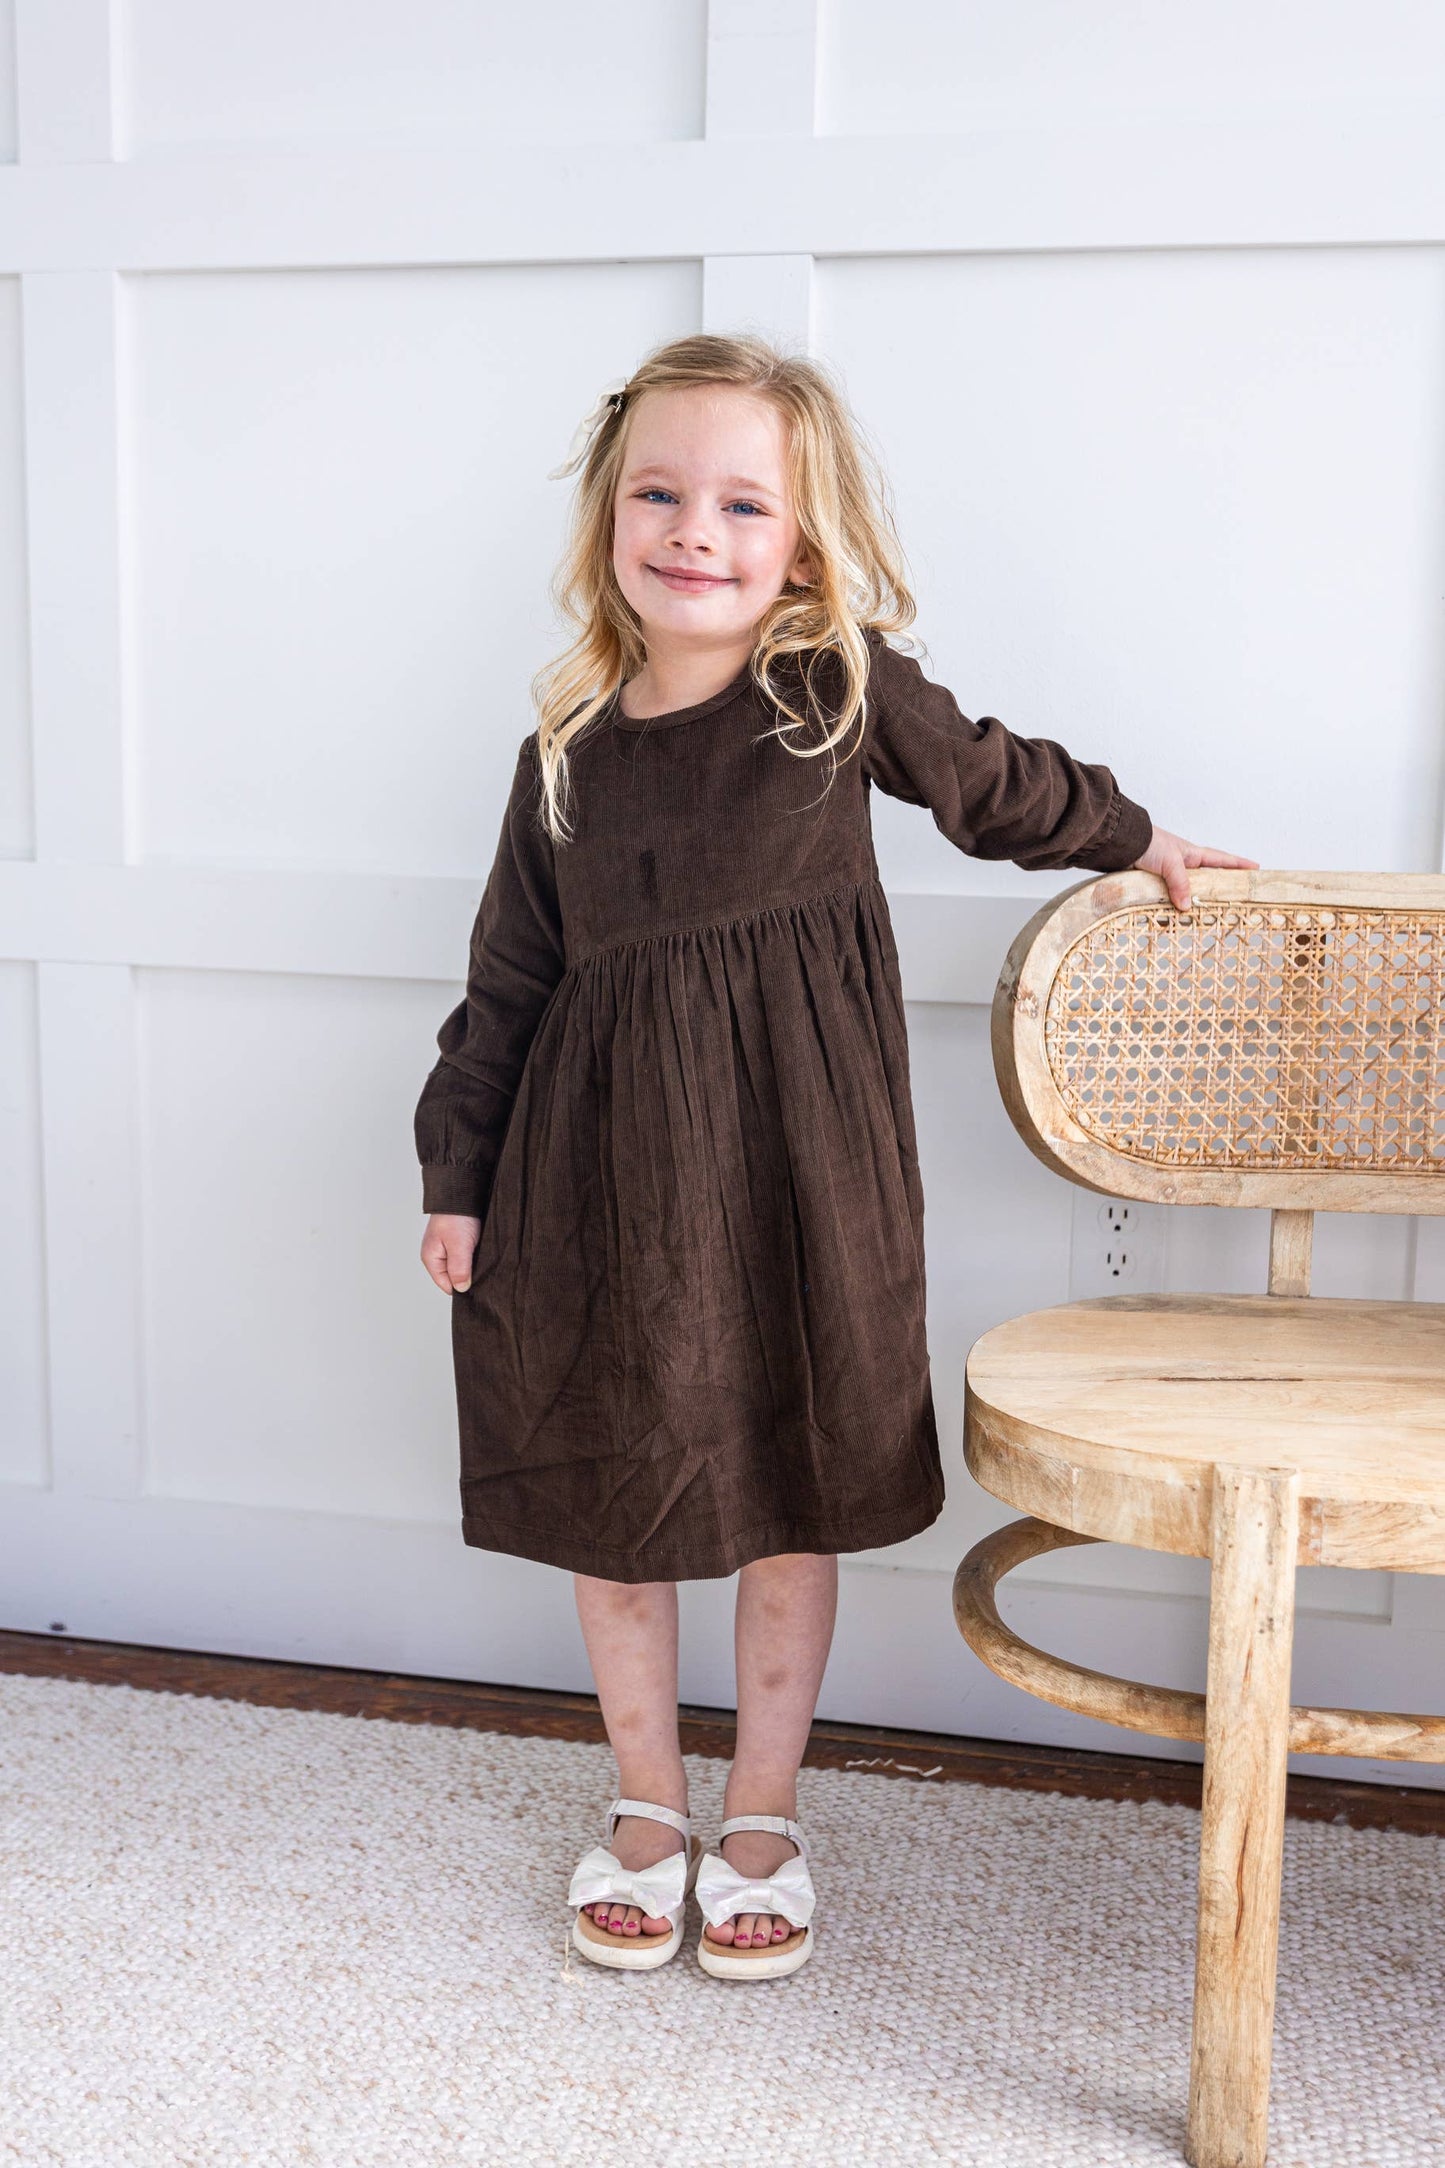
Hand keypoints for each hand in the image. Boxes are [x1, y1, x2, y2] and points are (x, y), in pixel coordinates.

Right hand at [421, 1211, 481, 1292]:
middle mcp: (438, 1256)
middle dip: (468, 1276)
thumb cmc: (456, 1216)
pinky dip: (475, 1256)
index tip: (476, 1282)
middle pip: (454, 1277)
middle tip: (481, 1269)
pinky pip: (468, 1257)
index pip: (446, 1285)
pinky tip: (482, 1251)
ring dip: (473, 1265)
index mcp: (431, 1259)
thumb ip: (459, 1268)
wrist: (462, 1192)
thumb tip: (461, 1288)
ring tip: (481, 1258)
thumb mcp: (459, 1245)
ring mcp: (448, 1249)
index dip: (461, 1286)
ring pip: (462, 1267)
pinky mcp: (459, 1242)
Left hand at [1130, 827, 1258, 910]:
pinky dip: (1168, 911)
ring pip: (1185, 894)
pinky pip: (1165, 901)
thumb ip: (1180, 883)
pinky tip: (1172, 921)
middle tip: (1233, 904)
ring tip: (1203, 920)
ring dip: (1191, 905)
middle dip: (1218, 892)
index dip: (1239, 865)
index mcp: (1193, 855)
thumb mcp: (1171, 862)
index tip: (1256, 869)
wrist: (1119, 843)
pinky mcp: (1152, 885)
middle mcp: (1182, 866)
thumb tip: (1187, 907)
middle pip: (1206, 882)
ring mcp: (1167, 876)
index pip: (1222, 860)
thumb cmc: (1147, 843)